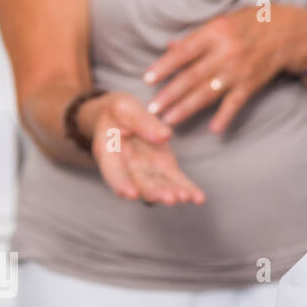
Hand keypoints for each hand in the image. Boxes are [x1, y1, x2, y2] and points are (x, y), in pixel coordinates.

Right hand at [82, 91, 204, 204]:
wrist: (121, 117)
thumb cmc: (118, 112)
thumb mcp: (124, 108)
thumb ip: (141, 121)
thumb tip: (164, 136)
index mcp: (108, 151)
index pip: (113, 171)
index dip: (121, 183)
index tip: (131, 194)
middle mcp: (126, 167)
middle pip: (139, 183)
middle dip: (155, 193)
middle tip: (170, 198)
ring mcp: (146, 170)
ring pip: (159, 185)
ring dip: (172, 193)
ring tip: (187, 197)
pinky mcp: (164, 167)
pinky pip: (175, 180)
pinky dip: (187, 189)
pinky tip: (198, 198)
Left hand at [144, 5, 306, 132]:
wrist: (288, 31)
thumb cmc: (251, 23)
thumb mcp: (223, 21)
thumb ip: (196, 36)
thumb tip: (169, 46)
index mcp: (215, 33)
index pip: (184, 52)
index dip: (164, 66)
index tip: (147, 79)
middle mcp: (226, 53)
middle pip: (192, 77)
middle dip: (170, 94)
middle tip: (151, 109)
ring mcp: (239, 70)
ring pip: (208, 93)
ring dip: (187, 108)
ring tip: (168, 120)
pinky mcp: (251, 84)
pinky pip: (235, 103)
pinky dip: (225, 117)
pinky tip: (213, 129)